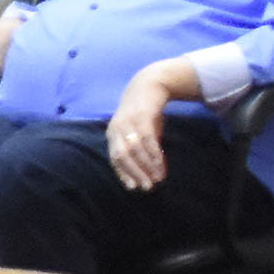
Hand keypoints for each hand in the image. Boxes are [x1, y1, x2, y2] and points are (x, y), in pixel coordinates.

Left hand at [106, 63, 179, 192]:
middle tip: (147, 187)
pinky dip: (153, 154)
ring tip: (158, 179)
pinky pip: (147, 139)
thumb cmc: (144, 114)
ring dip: (146, 167)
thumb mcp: (140, 132)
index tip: (133, 188)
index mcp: (113, 134)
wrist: (149, 85)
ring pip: (135, 149)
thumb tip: (152, 172)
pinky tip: (160, 165)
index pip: (114, 158)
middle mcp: (116, 129)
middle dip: (134, 173)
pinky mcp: (142, 116)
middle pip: (122, 156)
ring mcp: (128, 122)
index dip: (123, 174)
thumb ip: (143, 150)